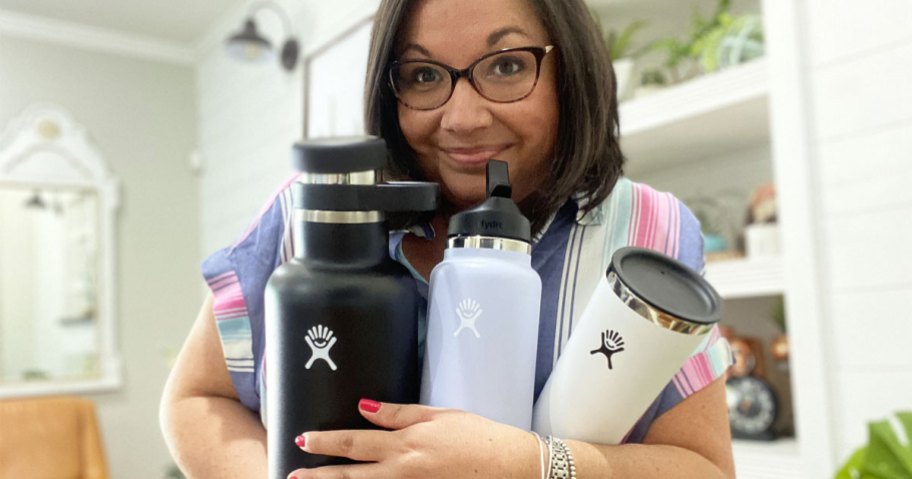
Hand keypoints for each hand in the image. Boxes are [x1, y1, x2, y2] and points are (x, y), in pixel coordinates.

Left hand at [287, 400, 538, 478]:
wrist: (511, 468)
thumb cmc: (478, 437)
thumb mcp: (438, 416)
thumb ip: (398, 414)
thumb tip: (363, 407)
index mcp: (405, 445)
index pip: (355, 443)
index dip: (326, 442)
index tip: (302, 440)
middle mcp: (402, 473)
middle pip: (351, 477)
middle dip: (318, 477)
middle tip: (291, 477)